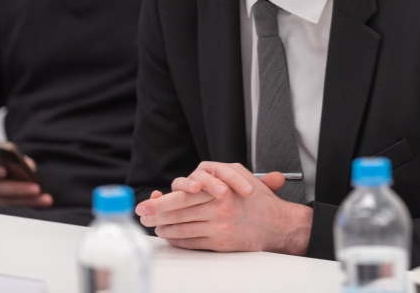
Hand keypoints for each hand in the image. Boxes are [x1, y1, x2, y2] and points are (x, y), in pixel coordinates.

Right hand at [0, 148, 52, 207]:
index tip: (4, 171)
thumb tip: (29, 167)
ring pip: (1, 201)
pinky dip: (21, 203)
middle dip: (17, 189)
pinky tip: (37, 202)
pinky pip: (4, 205)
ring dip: (24, 200)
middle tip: (36, 189)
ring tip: (43, 199)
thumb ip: (8, 157)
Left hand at [135, 162, 311, 254]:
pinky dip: (176, 239)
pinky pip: (190, 242)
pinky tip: (169, 235)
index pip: (183, 195)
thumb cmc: (258, 199)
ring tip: (153, 225)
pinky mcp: (219, 243)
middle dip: (156, 213)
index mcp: (221, 190)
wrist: (278, 224)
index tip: (148, 201)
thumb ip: (213, 176)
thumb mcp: (238, 176)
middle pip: (178, 213)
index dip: (162, 200)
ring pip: (181, 228)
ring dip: (164, 227)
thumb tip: (186, 183)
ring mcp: (217, 228)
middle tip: (141, 213)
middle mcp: (218, 209)